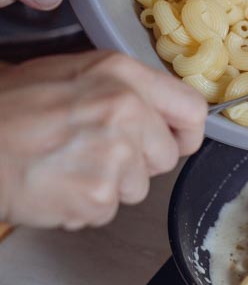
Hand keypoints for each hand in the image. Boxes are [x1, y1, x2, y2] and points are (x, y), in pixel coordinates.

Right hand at [0, 51, 207, 229]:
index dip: (185, 132)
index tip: (174, 140)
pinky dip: (83, 205)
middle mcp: (127, 112)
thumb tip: (159, 113)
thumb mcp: (72, 73)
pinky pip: (106, 210)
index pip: (192, 109)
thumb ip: (124, 90)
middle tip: (94, 151)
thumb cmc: (9, 107)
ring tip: (67, 165)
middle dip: (138, 162)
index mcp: (123, 76)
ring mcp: (114, 156)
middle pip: (166, 157)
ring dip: (108, 184)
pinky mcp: (97, 196)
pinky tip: (56, 184)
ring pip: (137, 188)